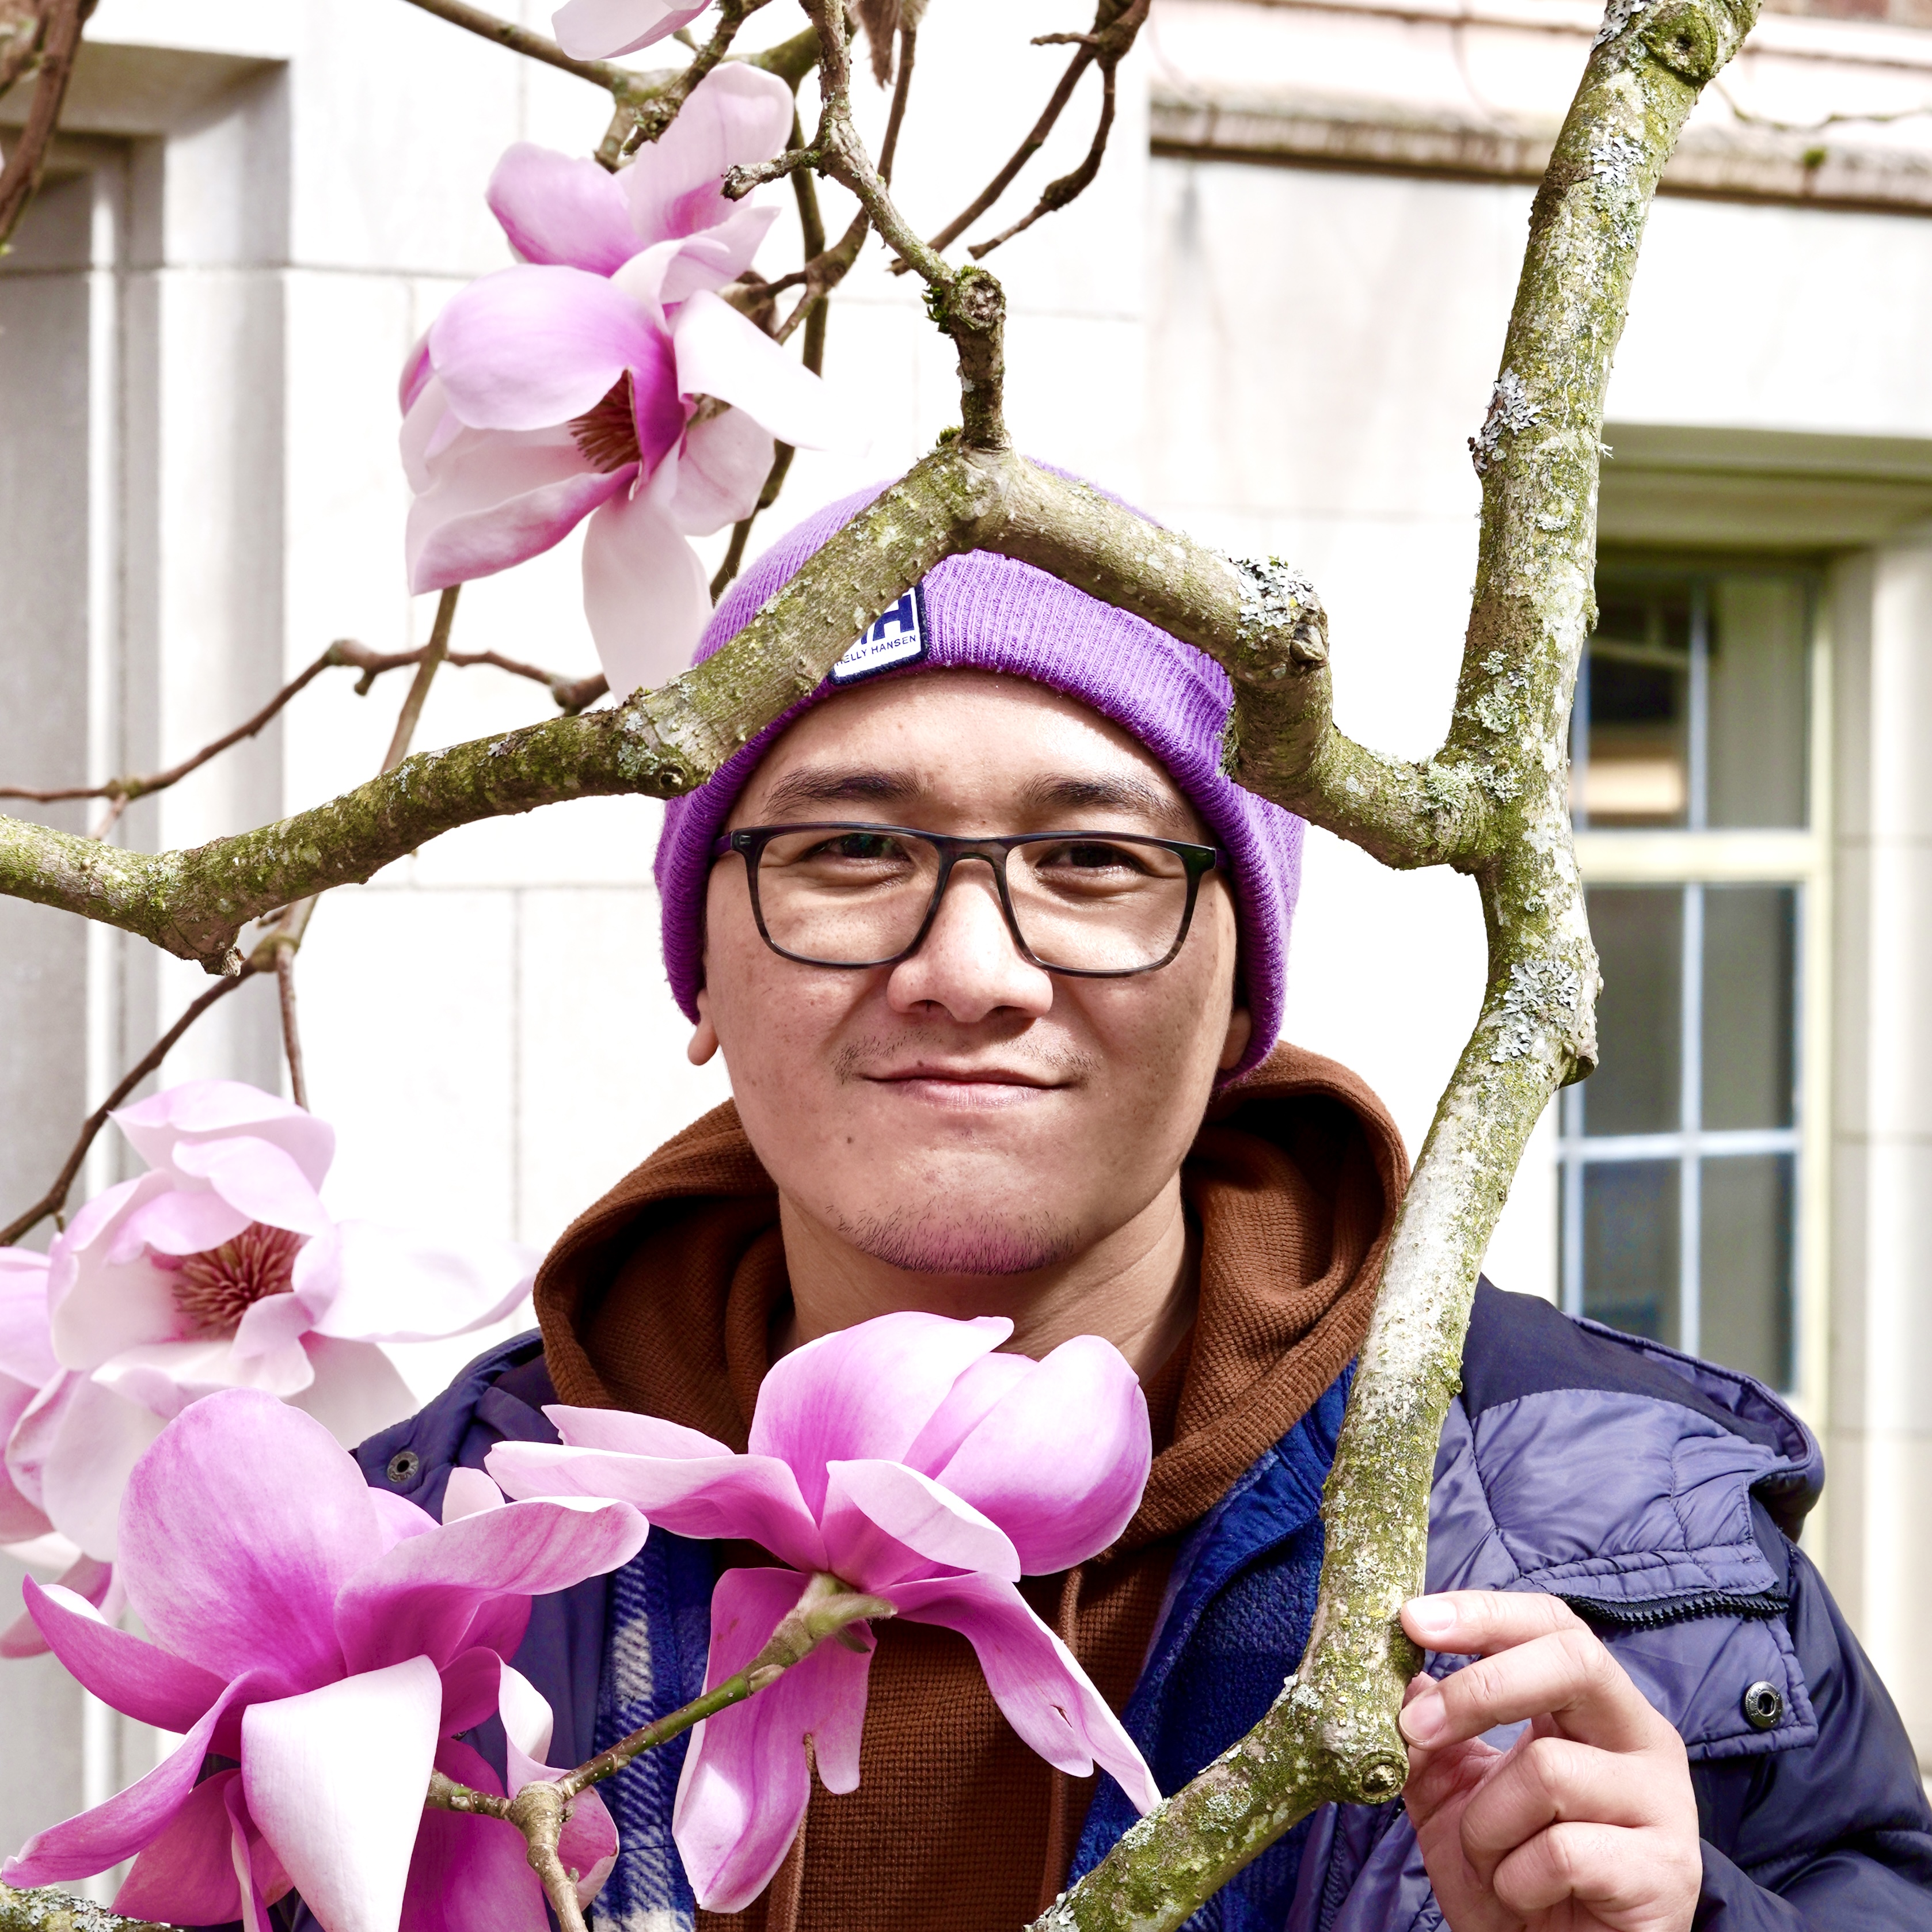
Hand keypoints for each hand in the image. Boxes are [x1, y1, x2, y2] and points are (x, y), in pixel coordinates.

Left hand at [1396, 1590, 1700, 1931]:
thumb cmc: (1514, 1877)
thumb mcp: (1453, 1796)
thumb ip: (1429, 1735)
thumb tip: (1399, 1673)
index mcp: (1594, 1707)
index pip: (1551, 1623)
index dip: (1484, 1613)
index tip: (1412, 1619)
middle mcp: (1642, 1739)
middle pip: (1573, 1661)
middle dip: (1479, 1689)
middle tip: (1415, 1727)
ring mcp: (1664, 1804)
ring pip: (1549, 1769)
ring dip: (1488, 1822)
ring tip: (1491, 1861)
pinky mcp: (1665, 1872)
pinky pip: (1564, 1852)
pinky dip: (1517, 1878)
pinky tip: (1525, 1896)